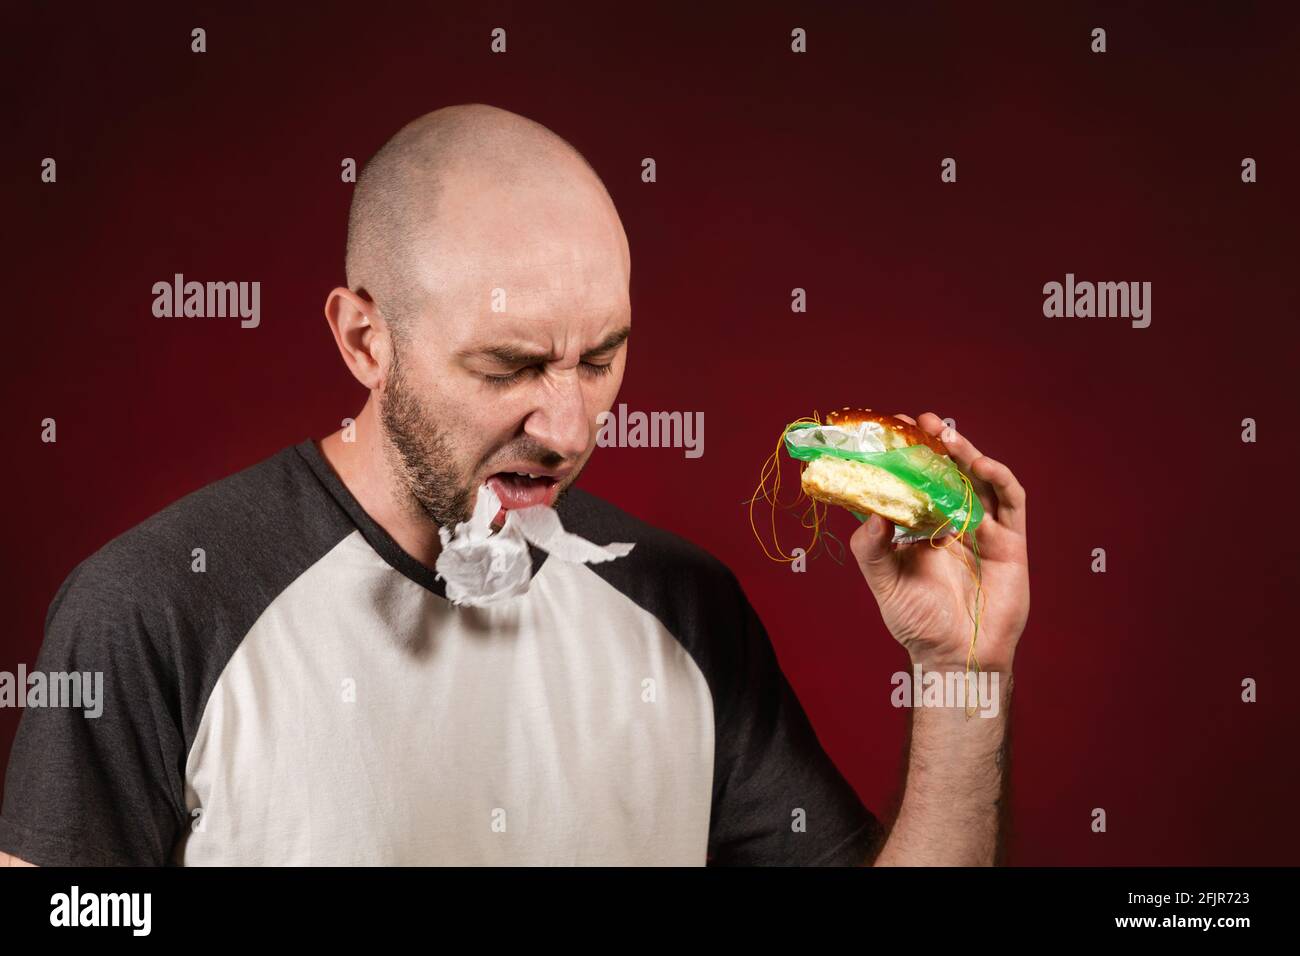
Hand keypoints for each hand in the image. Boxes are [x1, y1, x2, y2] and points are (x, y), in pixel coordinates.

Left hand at [849, 412, 1028, 671]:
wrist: (956, 658)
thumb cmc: (919, 625)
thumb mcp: (885, 583)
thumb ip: (873, 549)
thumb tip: (871, 511)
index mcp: (922, 531)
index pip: (914, 484)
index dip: (905, 457)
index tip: (889, 432)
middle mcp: (954, 525)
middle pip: (947, 474)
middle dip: (935, 446)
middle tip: (919, 422)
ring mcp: (984, 531)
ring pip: (978, 481)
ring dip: (964, 454)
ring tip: (945, 436)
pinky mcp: (1011, 543)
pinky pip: (1010, 502)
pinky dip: (998, 478)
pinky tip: (980, 464)